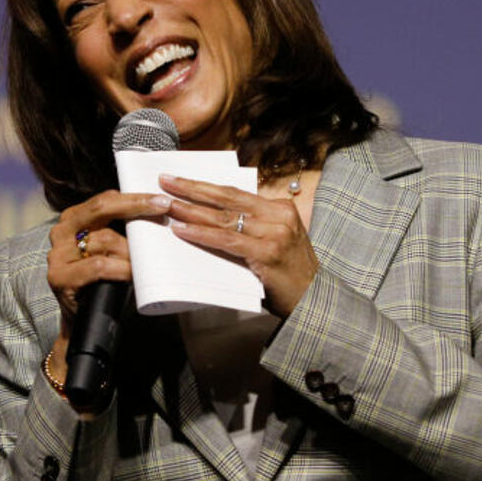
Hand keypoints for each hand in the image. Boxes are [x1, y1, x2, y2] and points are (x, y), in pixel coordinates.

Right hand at [46, 190, 171, 376]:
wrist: (85, 324)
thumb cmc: (104, 284)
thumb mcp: (114, 251)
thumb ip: (123, 230)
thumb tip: (158, 212)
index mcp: (73, 220)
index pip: (104, 200)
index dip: (133, 197)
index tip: (161, 199)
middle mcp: (61, 232)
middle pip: (100, 209)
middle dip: (134, 206)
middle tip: (162, 208)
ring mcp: (57, 255)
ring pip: (104, 239)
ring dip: (131, 251)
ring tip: (146, 261)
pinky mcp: (59, 277)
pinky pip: (98, 265)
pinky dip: (121, 269)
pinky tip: (134, 274)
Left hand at [160, 173, 317, 317]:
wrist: (314, 301)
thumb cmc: (289, 275)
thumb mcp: (274, 242)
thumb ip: (251, 229)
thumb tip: (211, 221)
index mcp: (280, 209)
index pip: (235, 193)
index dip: (205, 185)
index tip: (181, 180)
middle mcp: (279, 216)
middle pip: (226, 198)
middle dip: (192, 189)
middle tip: (166, 181)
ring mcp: (275, 234)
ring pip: (224, 218)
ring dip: (191, 210)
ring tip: (168, 205)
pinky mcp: (267, 253)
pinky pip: (227, 240)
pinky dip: (202, 234)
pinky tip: (183, 230)